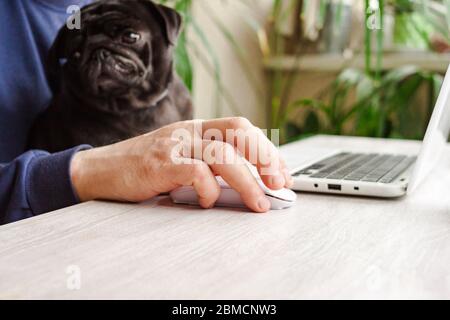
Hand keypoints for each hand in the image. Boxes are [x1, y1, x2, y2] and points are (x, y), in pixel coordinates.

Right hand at [70, 117, 292, 212]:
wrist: (101, 170)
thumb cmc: (146, 167)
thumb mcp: (183, 157)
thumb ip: (211, 164)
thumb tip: (249, 182)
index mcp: (199, 128)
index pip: (242, 128)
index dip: (267, 148)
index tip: (282, 172)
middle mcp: (190, 131)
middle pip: (239, 133)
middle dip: (266, 157)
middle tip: (278, 183)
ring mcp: (175, 145)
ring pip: (223, 155)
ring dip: (247, 182)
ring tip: (258, 203)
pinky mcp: (160, 164)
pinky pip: (196, 172)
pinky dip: (209, 190)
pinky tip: (207, 202)